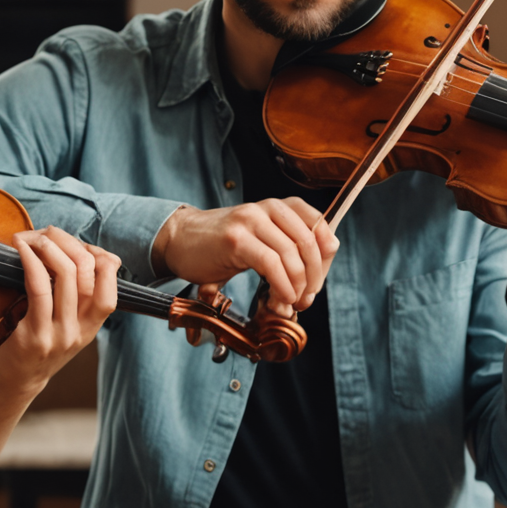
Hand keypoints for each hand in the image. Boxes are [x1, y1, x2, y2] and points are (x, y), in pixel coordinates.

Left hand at [0, 228, 119, 396]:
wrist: (13, 383)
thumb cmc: (35, 344)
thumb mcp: (64, 324)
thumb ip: (74, 297)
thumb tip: (73, 251)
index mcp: (91, 326)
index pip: (111, 284)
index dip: (100, 257)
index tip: (78, 245)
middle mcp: (81, 331)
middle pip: (89, 271)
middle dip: (70, 242)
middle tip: (49, 232)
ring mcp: (59, 335)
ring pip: (68, 275)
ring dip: (50, 246)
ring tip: (35, 236)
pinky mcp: (35, 336)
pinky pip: (39, 287)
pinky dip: (31, 261)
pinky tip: (22, 250)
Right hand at [151, 198, 339, 315]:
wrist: (180, 240)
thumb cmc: (220, 245)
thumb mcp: (260, 240)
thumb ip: (289, 247)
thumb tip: (321, 268)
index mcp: (278, 206)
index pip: (319, 225)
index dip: (325, 256)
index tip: (317, 280)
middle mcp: (267, 208)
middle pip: (309, 241)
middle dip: (314, 276)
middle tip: (306, 298)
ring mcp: (250, 221)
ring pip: (291, 253)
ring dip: (298, 285)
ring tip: (291, 301)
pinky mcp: (235, 240)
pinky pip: (271, 264)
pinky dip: (282, 285)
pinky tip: (281, 297)